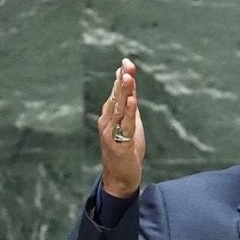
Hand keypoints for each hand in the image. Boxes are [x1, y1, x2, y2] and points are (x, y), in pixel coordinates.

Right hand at [98, 58, 144, 197]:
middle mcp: (107, 121)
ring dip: (124, 92)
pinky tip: (132, 101)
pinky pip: (125, 125)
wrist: (120, 177)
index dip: (121, 77)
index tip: (126, 61)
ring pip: (119, 108)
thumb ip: (129, 105)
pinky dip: (128, 112)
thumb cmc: (125, 150)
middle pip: (116, 97)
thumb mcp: (130, 123)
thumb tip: (130, 85)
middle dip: (122, 80)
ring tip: (128, 77)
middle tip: (128, 64)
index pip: (116, 92)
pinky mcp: (118, 143)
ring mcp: (110, 132)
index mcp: (110, 115)